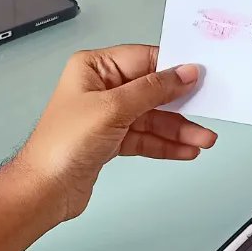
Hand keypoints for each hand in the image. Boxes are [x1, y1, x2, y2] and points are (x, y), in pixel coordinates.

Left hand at [16, 45, 214, 222]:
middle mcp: (100, 88)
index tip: (199, 76)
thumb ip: (153, 90)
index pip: (144, 60)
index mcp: (94, 68)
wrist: (44, 190)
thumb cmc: (61, 145)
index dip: (173, 69)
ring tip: (202, 140)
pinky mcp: (111, 141)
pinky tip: (184, 150)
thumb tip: (183, 73)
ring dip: (178, 130)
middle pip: (152, 91)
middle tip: (207, 111)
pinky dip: (165, 144)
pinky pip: (145, 138)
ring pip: (152, 118)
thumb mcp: (113, 108)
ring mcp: (107, 116)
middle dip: (180, 105)